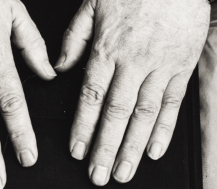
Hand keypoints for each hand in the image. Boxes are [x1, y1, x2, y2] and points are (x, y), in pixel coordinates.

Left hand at [56, 0, 209, 184]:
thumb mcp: (92, 6)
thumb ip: (74, 39)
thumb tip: (59, 67)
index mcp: (108, 50)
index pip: (91, 97)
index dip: (83, 127)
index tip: (78, 150)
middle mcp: (133, 63)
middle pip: (116, 113)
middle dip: (106, 147)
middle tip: (99, 174)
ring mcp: (160, 67)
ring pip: (144, 114)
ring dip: (132, 146)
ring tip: (123, 171)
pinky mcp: (181, 67)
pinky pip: (172, 104)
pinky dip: (164, 130)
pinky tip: (153, 150)